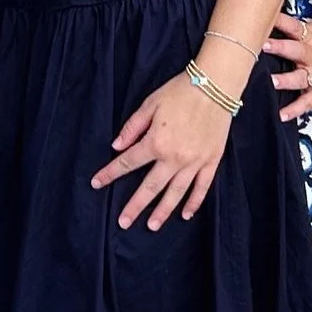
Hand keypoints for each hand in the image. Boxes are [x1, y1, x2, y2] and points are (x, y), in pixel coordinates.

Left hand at [94, 69, 239, 226]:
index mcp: (156, 142)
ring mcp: (194, 162)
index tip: (96, 183)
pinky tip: (186, 214)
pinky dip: (194, 202)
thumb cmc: (180, 92)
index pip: (128, 163)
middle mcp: (174, 158)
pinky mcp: (211, 161)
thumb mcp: (150, 104)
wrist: (215, 86)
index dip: (110, 174)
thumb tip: (117, 146)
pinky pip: (202, 187)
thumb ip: (132, 127)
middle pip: (150, 187)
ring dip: (163, 211)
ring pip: (176, 193)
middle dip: (135, 206)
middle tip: (124, 222)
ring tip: (152, 225)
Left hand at [266, 14, 311, 120]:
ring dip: (285, 79)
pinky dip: (295, 110)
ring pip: (299, 77)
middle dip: (278, 47)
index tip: (261, 18)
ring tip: (272, 81)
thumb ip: (298, 31)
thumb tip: (271, 25)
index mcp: (311, 37)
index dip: (277, 21)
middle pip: (294, 50)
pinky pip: (307, 102)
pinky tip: (282, 115)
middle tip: (262, 45)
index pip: (291, 25)